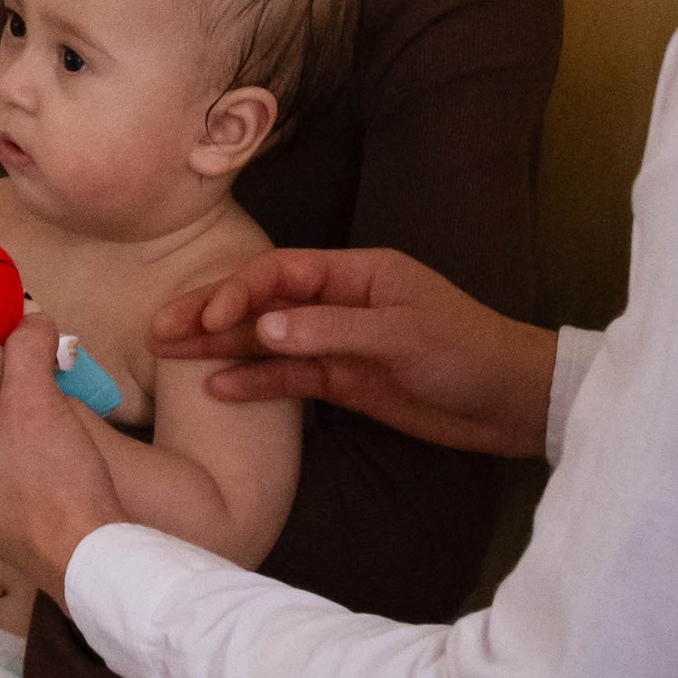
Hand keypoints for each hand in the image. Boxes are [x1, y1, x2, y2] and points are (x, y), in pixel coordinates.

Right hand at [145, 246, 557, 455]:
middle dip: (212, 312)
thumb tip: (263, 326)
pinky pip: (290, 377)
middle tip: (160, 327)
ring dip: (222, 347)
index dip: (238, 292)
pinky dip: (255, 381)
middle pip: (262, 302)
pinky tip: (216, 385)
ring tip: (168, 354)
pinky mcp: (347, 382)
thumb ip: (330, 331)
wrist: (517, 403)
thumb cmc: (469, 353)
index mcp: (356, 274)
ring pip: (268, 340)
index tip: (209, 320)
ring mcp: (340, 343)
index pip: (279, 273)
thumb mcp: (401, 337)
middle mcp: (340, 302)